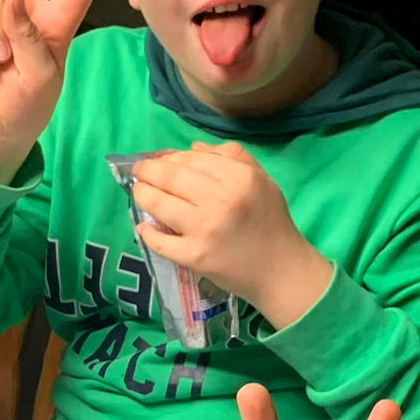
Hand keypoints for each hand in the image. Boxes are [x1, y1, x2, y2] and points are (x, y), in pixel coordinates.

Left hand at [130, 142, 333, 325]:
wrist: (280, 270)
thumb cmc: (271, 222)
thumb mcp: (261, 180)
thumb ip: (232, 157)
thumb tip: (192, 149)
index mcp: (238, 177)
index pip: (191, 158)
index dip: (169, 157)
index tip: (158, 161)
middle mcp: (220, 199)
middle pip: (170, 176)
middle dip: (148, 171)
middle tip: (140, 172)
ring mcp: (205, 229)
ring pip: (159, 204)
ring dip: (142, 195)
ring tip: (139, 192)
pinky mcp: (195, 256)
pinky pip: (161, 241)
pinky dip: (147, 233)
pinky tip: (144, 228)